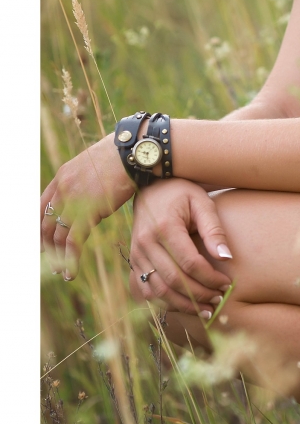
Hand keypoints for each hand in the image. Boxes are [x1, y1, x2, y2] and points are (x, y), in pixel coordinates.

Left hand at [41, 134, 134, 279]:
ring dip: (57, 256)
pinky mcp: (88, 212)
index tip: (43, 239)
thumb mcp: (95, 164)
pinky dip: (70, 260)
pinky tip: (71, 272)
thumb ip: (85, 179)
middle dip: (46, 244)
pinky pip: (73, 242)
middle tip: (49, 259)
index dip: (40, 225)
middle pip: (46, 223)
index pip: (42, 206)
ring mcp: (74, 200)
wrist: (134, 151)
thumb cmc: (123, 156)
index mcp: (63, 175)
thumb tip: (89, 191)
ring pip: (57, 236)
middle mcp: (63, 188)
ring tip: (60, 270)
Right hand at [129, 179, 233, 315]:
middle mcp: (146, 243)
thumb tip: (226, 257)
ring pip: (158, 291)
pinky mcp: (133, 261)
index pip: (190, 263)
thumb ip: (214, 229)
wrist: (150, 187)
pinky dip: (165, 302)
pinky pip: (147, 290)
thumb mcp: (202, 202)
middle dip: (199, 295)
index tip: (226, 284)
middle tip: (218, 300)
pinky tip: (184, 305)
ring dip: (183, 305)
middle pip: (174, 281)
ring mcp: (137, 254)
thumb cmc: (181, 193)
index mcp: (165, 227)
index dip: (210, 278)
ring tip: (205, 309)